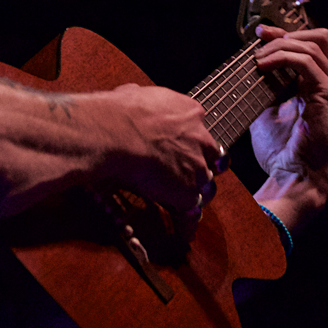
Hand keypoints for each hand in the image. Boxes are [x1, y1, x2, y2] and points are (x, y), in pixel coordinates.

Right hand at [101, 83, 224, 217]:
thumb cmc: (118, 112)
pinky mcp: (187, 192)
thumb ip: (142, 100)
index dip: (192, 142)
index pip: (199, 130)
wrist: (115, 132)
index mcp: (189, 112)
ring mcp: (197, 167)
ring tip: (186, 208)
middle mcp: (200, 139)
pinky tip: (181, 233)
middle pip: (213, 158)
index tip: (183, 149)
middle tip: (191, 178)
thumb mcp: (133, 94)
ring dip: (196, 196)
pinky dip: (186, 224)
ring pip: (206, 186)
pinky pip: (191, 213)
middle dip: (204, 168)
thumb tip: (132, 96)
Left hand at [250, 26, 327, 229]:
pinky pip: (307, 63)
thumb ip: (265, 91)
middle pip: (319, 38)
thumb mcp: (267, 113)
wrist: (296, 177)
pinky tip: (263, 66)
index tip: (261, 34)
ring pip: (312, 46)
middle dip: (287, 33)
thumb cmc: (283, 153)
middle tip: (260, 38)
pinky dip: (283, 58)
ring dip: (280, 46)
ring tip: (258, 58)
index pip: (311, 47)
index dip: (286, 35)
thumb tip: (248, 73)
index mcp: (321, 87)